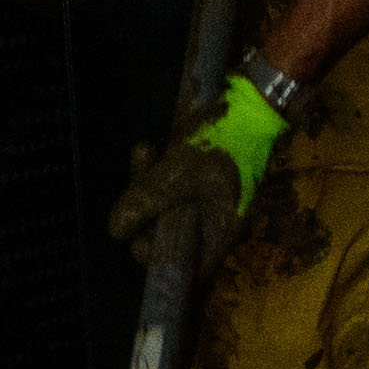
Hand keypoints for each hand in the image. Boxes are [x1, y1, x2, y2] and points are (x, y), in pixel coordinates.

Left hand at [105, 127, 260, 285]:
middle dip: (144, 209)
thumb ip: (147, 201)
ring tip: (143, 151)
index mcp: (220, 233)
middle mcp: (215, 225)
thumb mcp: (180, 171)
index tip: (138, 233)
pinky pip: (170, 189)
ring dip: (145, 184)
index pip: (185, 268)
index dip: (156, 257)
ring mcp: (207, 204)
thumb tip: (115, 231)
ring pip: (164, 210)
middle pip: (167, 236)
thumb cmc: (223, 140)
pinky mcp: (199, 183)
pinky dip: (157, 173)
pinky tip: (149, 149)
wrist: (252, 100)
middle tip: (139, 175)